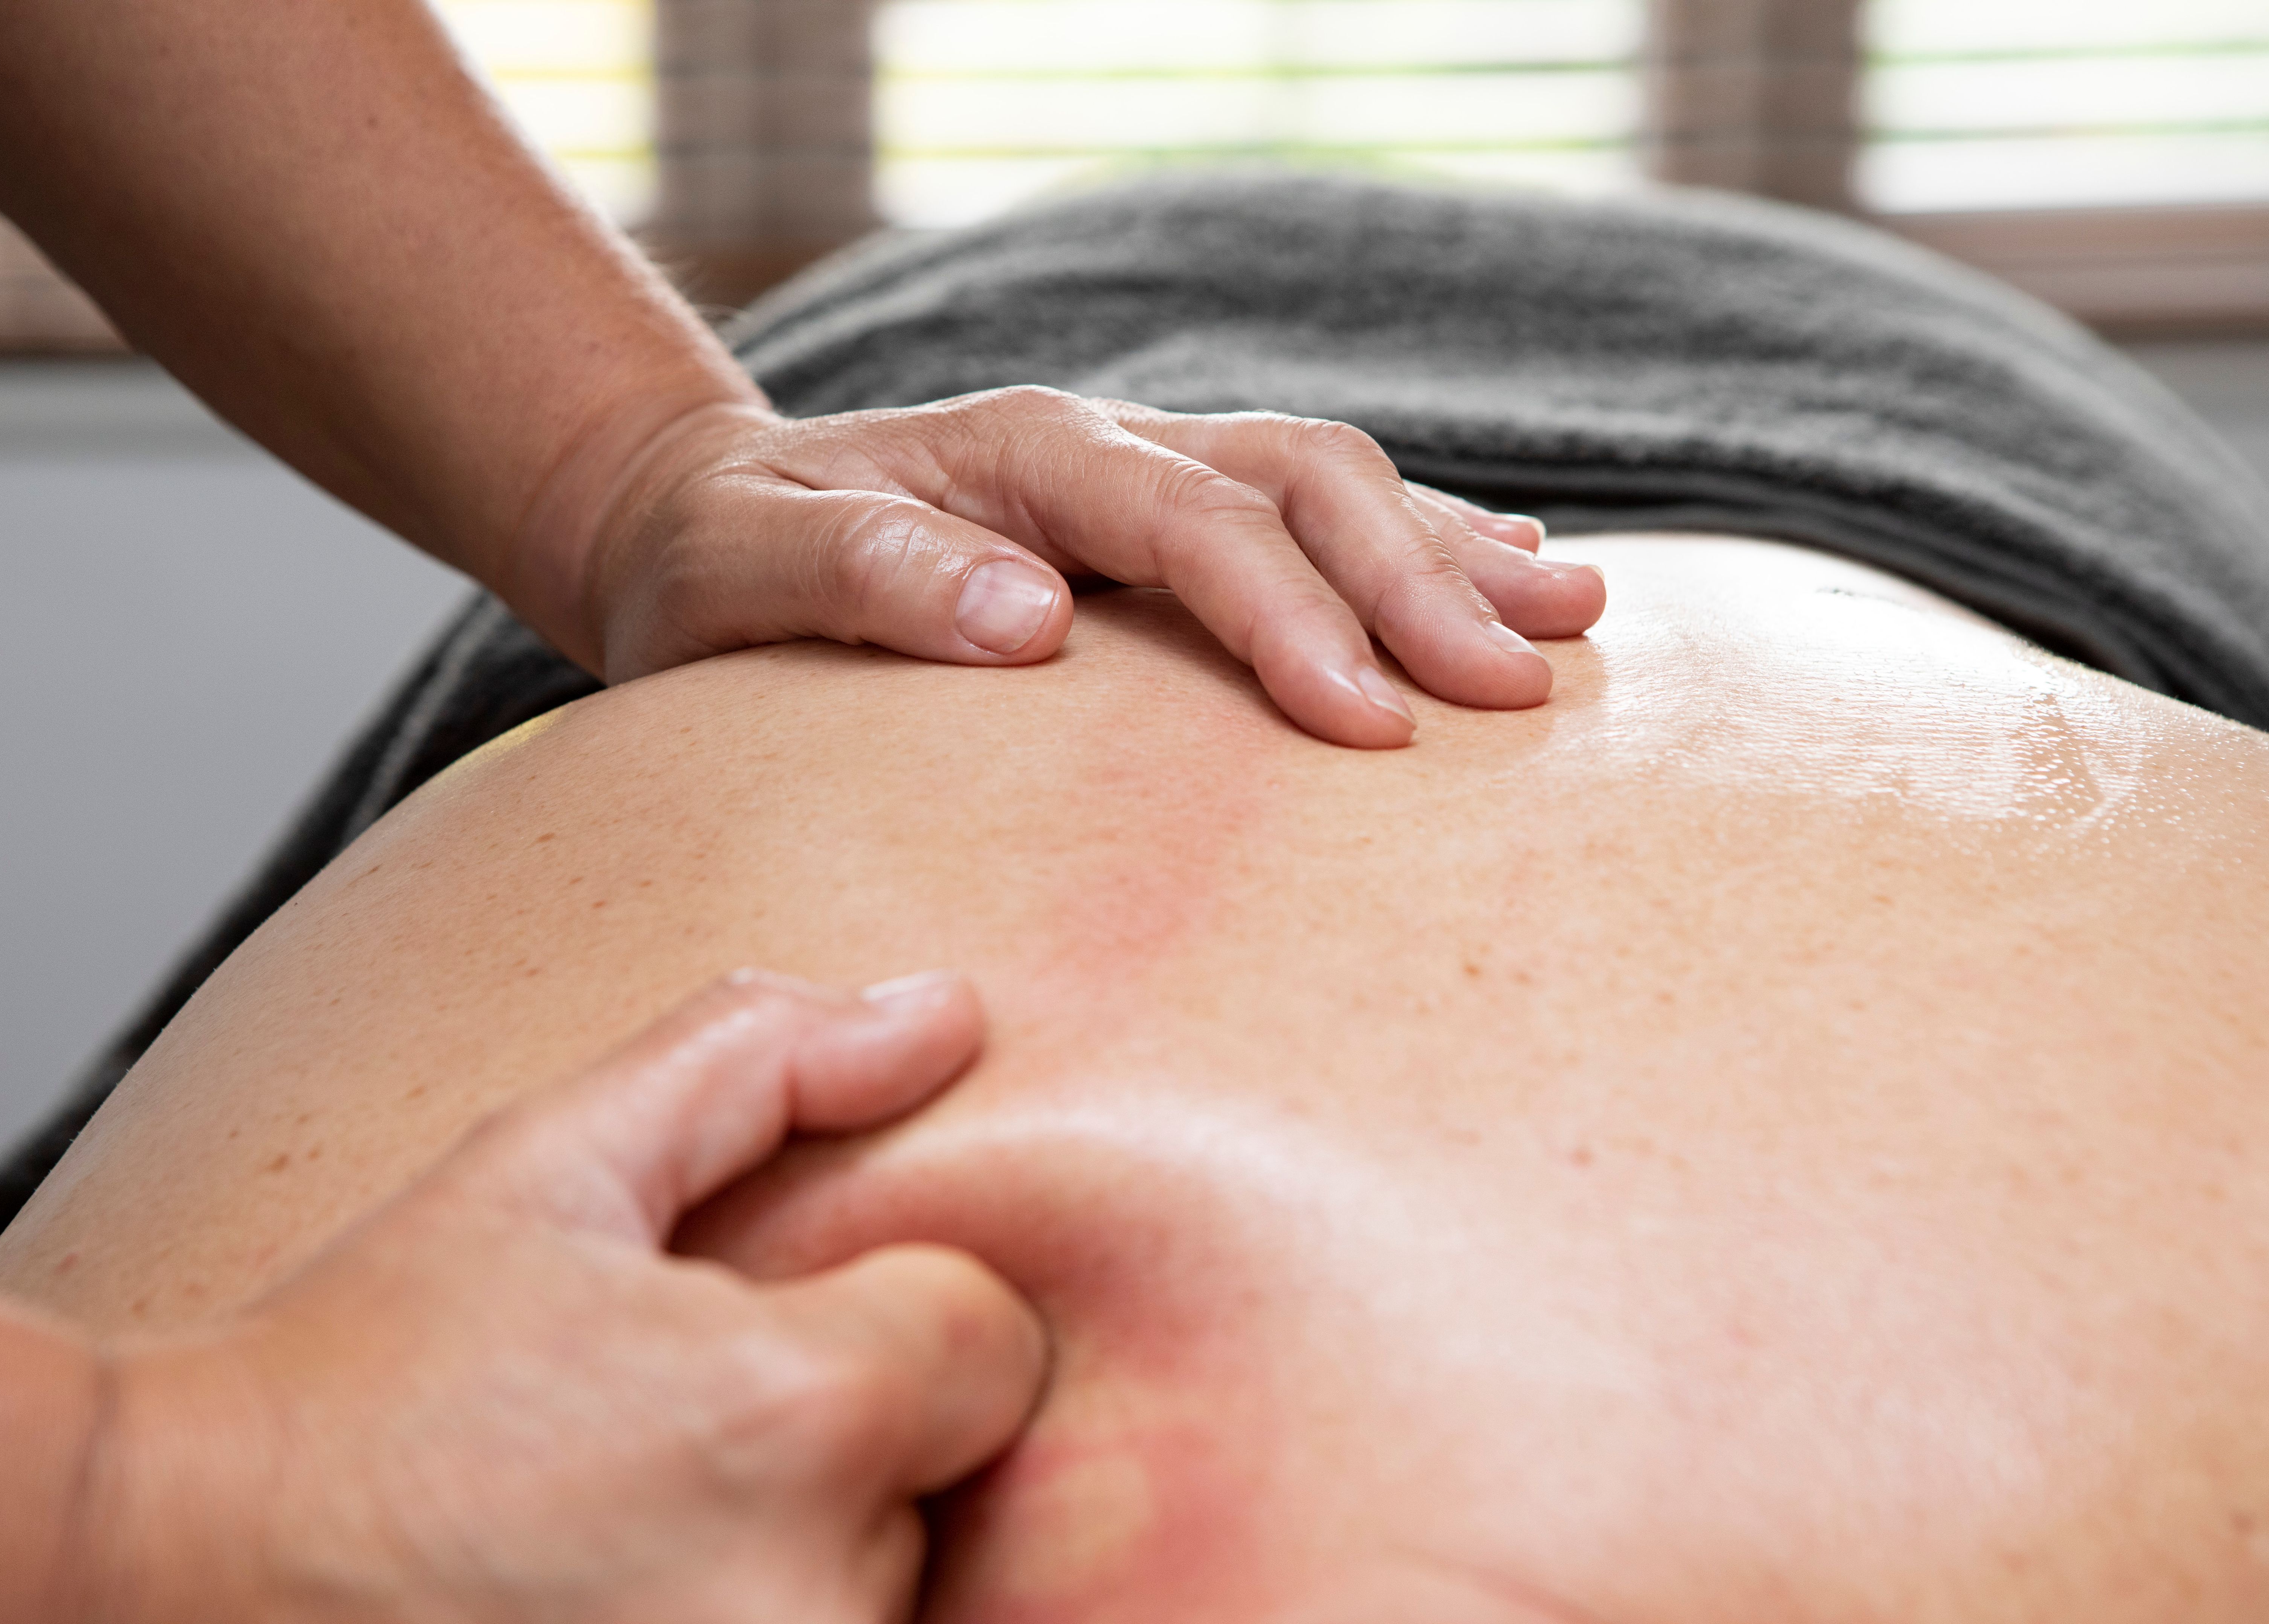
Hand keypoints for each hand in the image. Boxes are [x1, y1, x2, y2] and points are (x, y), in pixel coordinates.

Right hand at [96, 970, 1043, 1622]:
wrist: (178, 1570)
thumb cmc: (363, 1370)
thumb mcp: (546, 1164)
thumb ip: (760, 1062)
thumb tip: (943, 1012)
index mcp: (795, 1417)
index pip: (991, 1343)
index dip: (877, 1321)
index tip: (730, 1349)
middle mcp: (815, 1602)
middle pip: (938, 1483)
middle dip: (829, 1451)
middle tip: (648, 1451)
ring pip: (884, 1593)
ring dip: (792, 1560)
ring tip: (624, 1540)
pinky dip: (755, 1620)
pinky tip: (626, 1602)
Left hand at [527, 390, 1606, 749]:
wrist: (696, 515)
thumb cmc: (717, 559)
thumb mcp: (743, 565)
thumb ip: (867, 575)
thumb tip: (1029, 617)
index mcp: (1022, 453)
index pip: (1189, 526)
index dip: (1286, 618)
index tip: (1368, 722)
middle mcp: (1104, 444)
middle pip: (1295, 486)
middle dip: (1415, 584)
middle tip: (1521, 687)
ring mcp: (1143, 470)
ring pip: (1329, 487)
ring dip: (1450, 549)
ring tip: (1572, 615)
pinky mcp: (1158, 515)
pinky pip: (1305, 512)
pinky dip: (1415, 537)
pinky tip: (1501, 565)